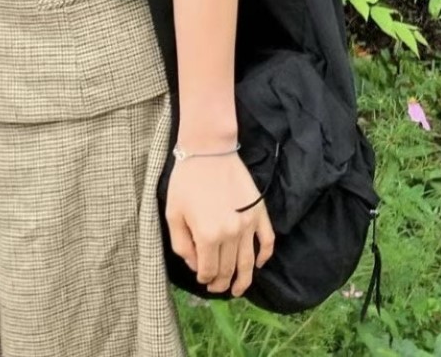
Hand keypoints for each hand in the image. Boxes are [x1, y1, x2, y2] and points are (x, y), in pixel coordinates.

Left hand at [164, 150, 275, 296]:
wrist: (209, 150)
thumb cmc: (186, 180)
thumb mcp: (173, 214)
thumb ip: (181, 244)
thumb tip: (194, 264)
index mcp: (207, 235)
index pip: (208, 269)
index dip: (204, 278)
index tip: (202, 279)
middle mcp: (230, 234)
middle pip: (228, 268)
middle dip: (222, 282)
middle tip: (217, 287)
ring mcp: (247, 224)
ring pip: (248, 262)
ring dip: (244, 280)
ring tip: (239, 290)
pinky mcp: (259, 212)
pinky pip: (267, 240)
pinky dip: (265, 256)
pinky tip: (259, 264)